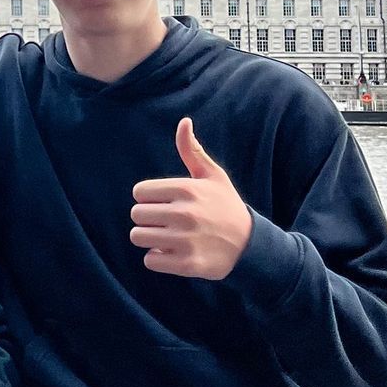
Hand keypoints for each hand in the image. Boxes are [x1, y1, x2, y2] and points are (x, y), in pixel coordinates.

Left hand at [130, 117, 252, 280]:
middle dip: (147, 219)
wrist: (250, 246)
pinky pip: (150, 260)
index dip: (149, 198)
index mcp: (187, 189)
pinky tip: (173, 253)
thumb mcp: (213, 176)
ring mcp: (185, 240)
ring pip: (138, 237)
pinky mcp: (187, 264)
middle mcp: (185, 213)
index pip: (139, 192)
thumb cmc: (226, 206)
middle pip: (136, 215)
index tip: (164, 203)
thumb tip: (184, 122)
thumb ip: (192, 150)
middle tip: (165, 222)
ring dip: (149, 238)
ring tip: (167, 237)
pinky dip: (157, 258)